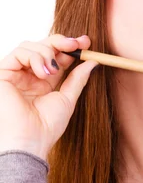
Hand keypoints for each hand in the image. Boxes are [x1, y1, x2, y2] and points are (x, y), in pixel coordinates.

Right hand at [0, 34, 97, 160]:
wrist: (30, 139)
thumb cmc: (47, 126)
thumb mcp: (67, 98)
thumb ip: (78, 78)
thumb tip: (93, 62)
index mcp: (43, 81)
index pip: (56, 56)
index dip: (70, 47)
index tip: (86, 42)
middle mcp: (28, 75)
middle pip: (42, 46)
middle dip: (61, 42)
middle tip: (77, 44)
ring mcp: (15, 73)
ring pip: (31, 46)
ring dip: (47, 53)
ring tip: (54, 71)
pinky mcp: (3, 72)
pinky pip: (19, 52)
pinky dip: (35, 57)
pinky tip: (43, 73)